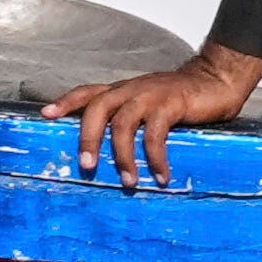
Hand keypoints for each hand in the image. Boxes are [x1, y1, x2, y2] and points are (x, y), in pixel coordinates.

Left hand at [62, 45, 261, 184]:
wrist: (215, 80)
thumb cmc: (180, 98)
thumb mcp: (149, 103)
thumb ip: (131, 118)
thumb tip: (114, 151)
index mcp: (122, 90)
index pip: (88, 92)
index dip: (66, 102)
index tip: (46, 115)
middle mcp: (130, 89)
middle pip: (97, 108)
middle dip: (88, 138)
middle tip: (87, 165)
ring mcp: (149, 95)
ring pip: (123, 124)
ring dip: (122, 156)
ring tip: (128, 181)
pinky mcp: (170, 104)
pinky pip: (155, 134)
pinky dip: (155, 158)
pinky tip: (161, 176)